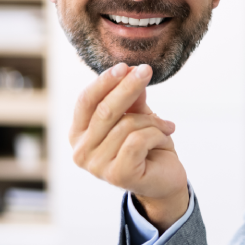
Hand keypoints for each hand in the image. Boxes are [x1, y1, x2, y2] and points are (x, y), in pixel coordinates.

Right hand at [69, 63, 189, 230]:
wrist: (165, 179)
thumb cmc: (147, 146)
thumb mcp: (138, 116)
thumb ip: (131, 99)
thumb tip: (130, 72)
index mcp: (79, 133)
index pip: (86, 101)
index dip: (104, 81)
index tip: (125, 66)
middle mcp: (81, 151)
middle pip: (105, 110)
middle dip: (128, 87)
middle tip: (147, 70)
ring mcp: (96, 166)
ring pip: (127, 125)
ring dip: (153, 121)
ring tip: (165, 126)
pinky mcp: (117, 175)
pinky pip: (138, 140)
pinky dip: (156, 134)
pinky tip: (165, 137)